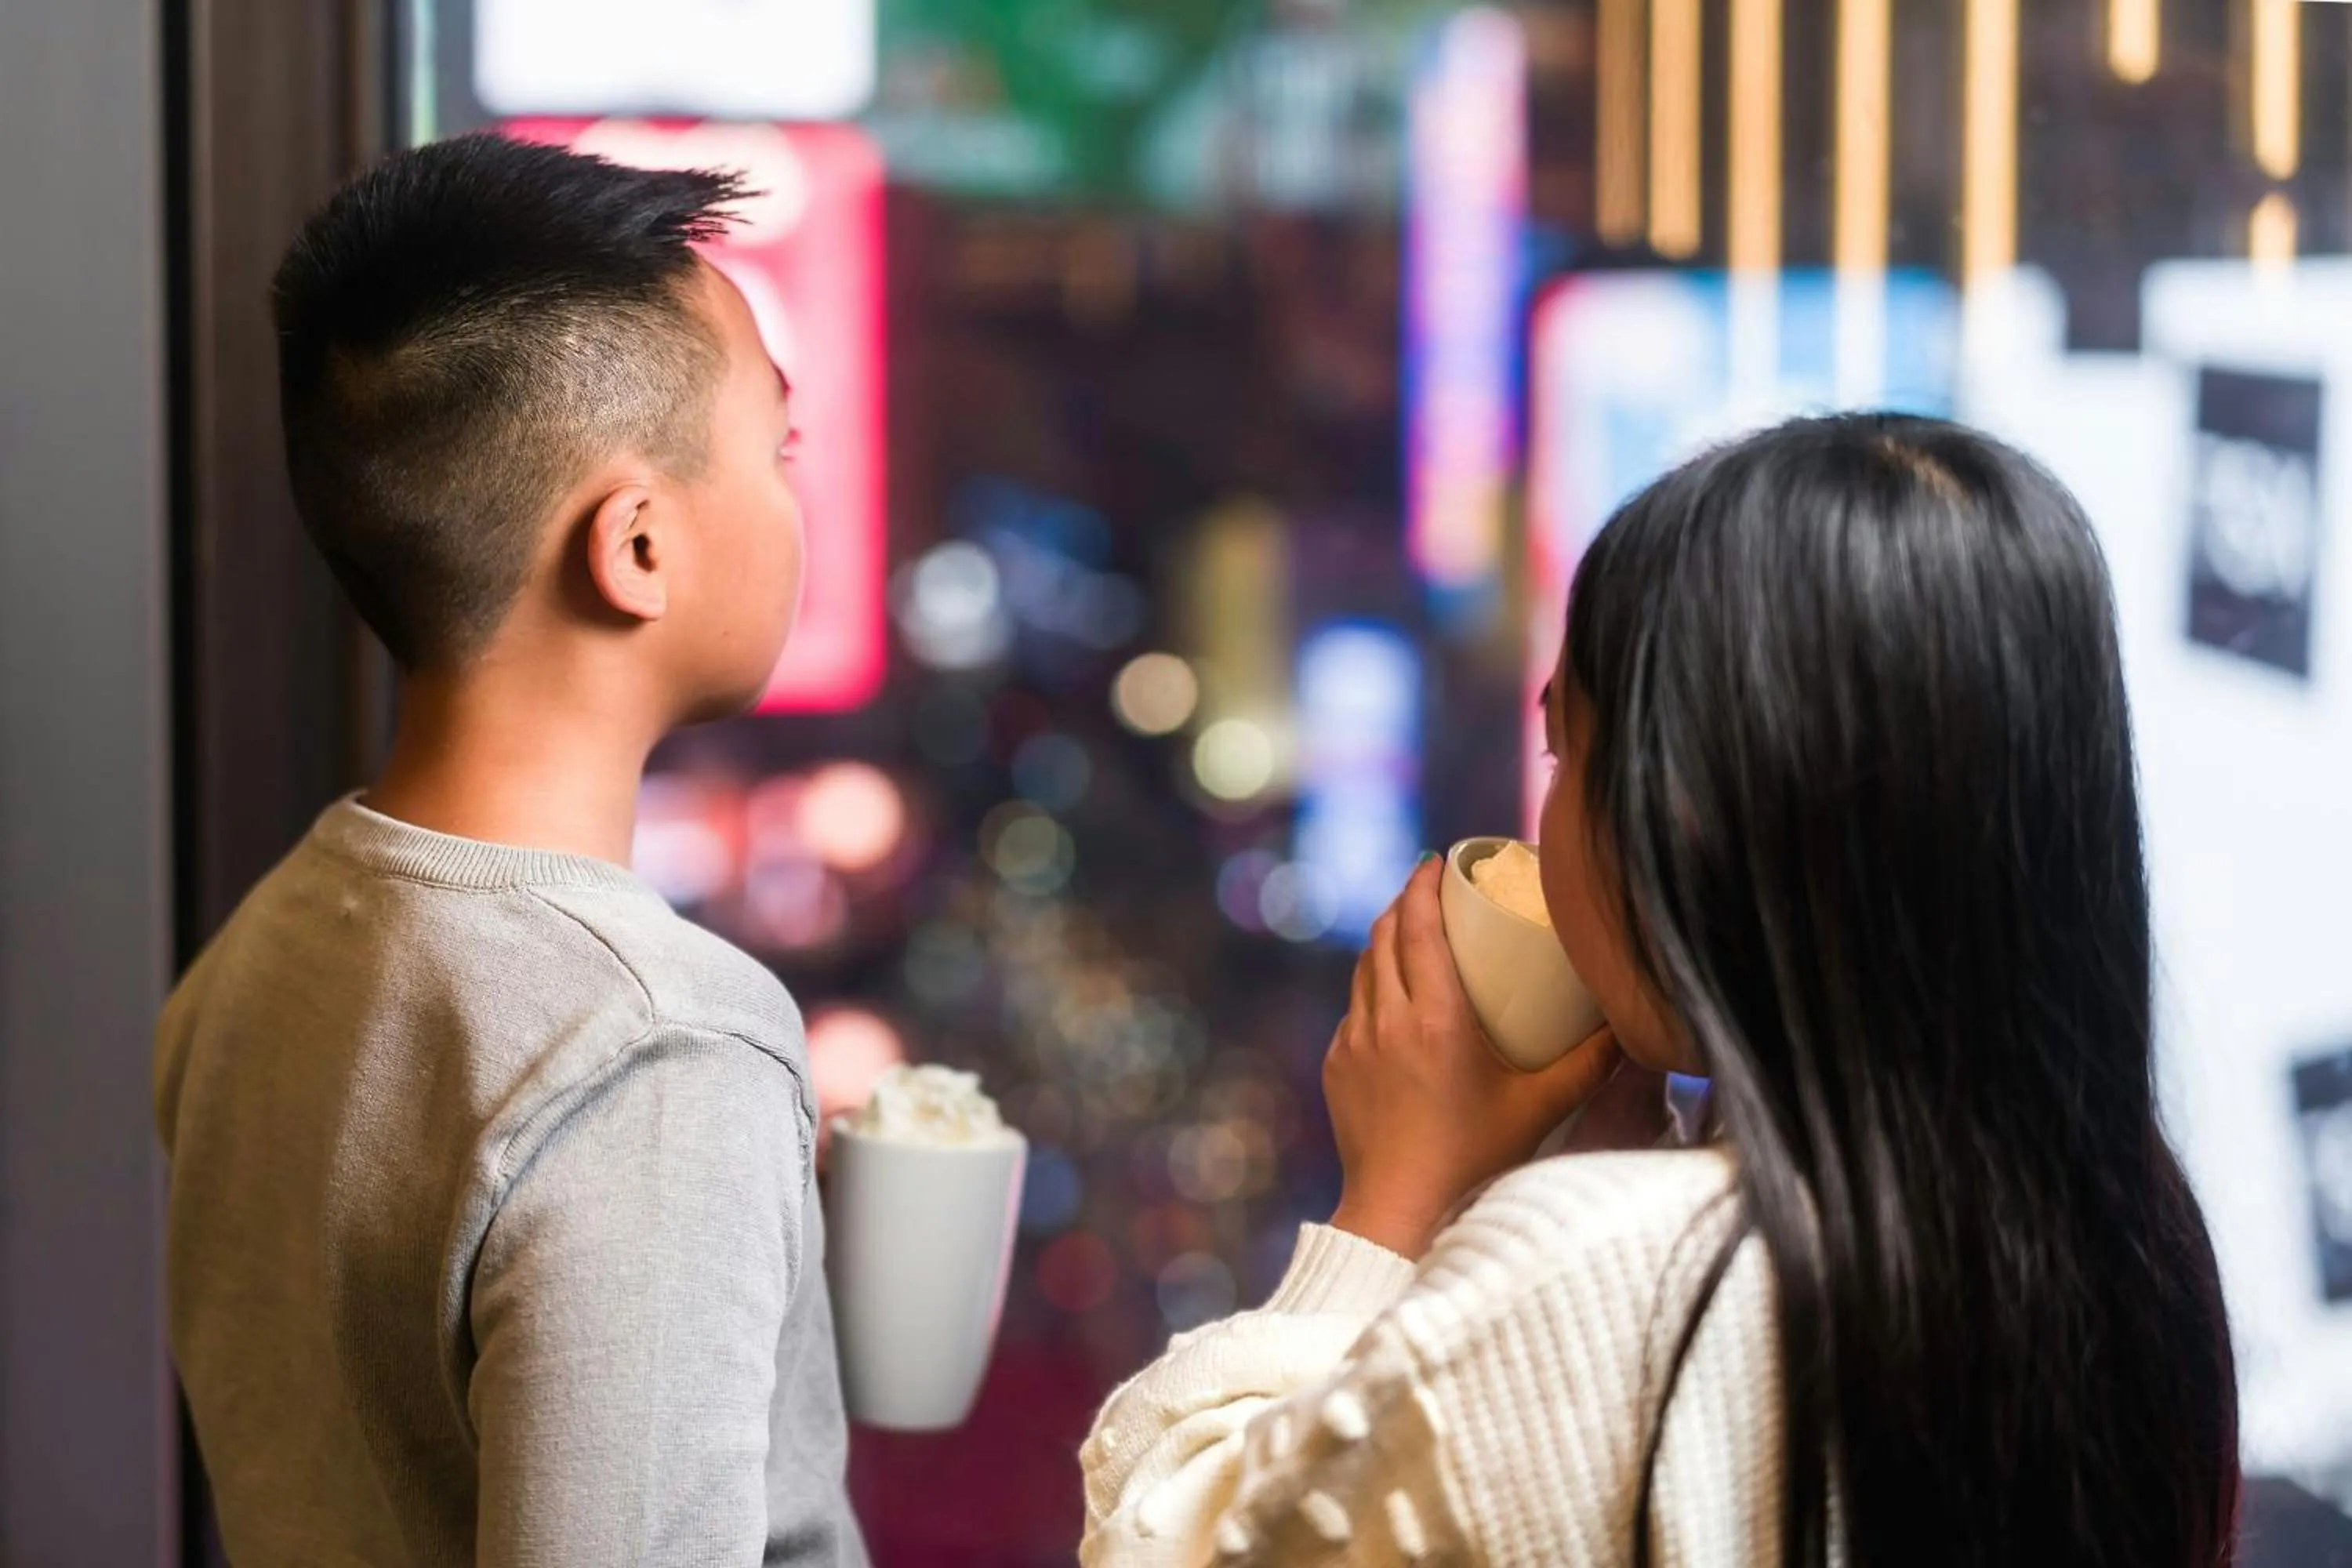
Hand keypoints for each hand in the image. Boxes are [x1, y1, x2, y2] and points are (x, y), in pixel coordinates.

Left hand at [1324, 859, 1623, 1259]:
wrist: (1399, 1214)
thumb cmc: (1474, 1161)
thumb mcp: (1541, 1108)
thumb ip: (1591, 1065)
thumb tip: (1633, 1027)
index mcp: (1434, 1018)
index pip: (1418, 927)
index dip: (1424, 885)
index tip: (1437, 861)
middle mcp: (1386, 1020)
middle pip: (1384, 936)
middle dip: (1404, 902)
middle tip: (1430, 885)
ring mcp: (1354, 1044)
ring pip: (1363, 969)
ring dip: (1384, 941)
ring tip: (1410, 930)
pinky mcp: (1337, 1068)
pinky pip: (1353, 1010)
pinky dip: (1372, 989)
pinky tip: (1392, 997)